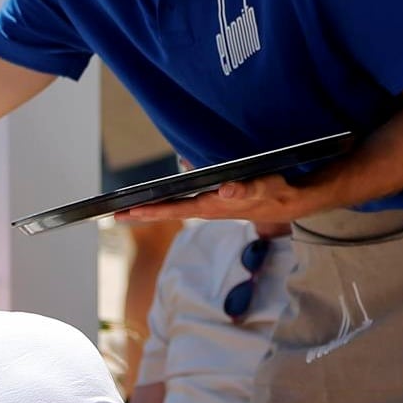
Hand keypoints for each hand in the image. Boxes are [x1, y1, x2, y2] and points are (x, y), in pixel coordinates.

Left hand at [115, 173, 312, 235]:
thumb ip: (243, 190)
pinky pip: (185, 204)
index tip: (131, 211)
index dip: (153, 210)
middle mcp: (207, 208)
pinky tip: (154, 200)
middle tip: (114, 215)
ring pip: (174, 209)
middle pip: (168, 211)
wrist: (287, 202)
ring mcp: (209, 208)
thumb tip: (225, 190)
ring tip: (126, 210)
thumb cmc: (272, 190)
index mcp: (212, 205)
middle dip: (142, 213)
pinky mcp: (213, 204)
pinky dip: (167, 203)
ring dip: (151, 210)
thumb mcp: (261, 187)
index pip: (176, 208)